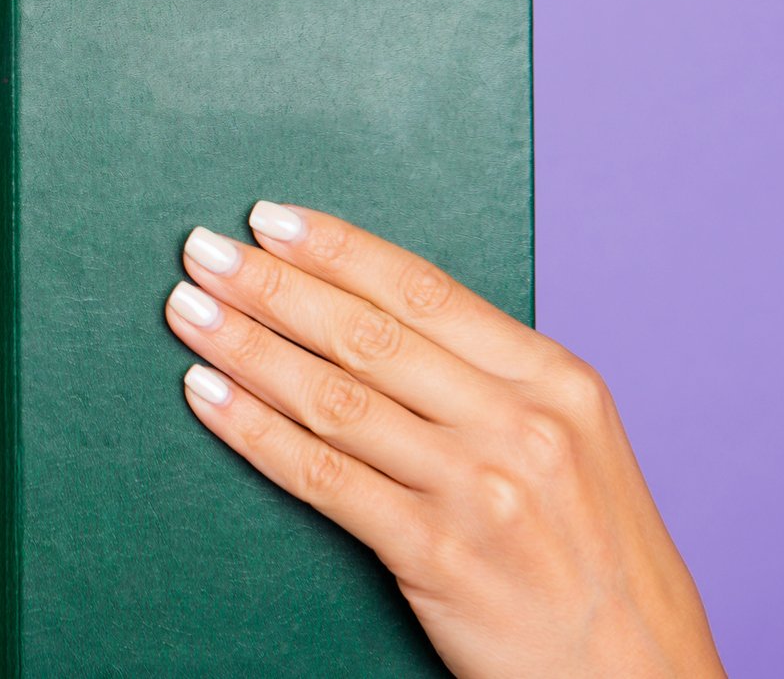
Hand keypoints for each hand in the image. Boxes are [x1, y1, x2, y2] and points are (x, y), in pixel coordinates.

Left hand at [164, 199, 723, 678]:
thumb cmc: (596, 563)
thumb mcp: (575, 447)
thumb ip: (491, 385)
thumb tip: (376, 320)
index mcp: (556, 381)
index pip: (423, 290)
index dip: (336, 249)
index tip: (269, 219)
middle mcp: (520, 425)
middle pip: (367, 334)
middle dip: (272, 286)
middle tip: (202, 251)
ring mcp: (479, 490)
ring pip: (333, 397)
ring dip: (245, 347)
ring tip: (187, 310)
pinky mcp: (438, 556)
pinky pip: (322, 477)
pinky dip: (252, 431)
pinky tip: (207, 397)